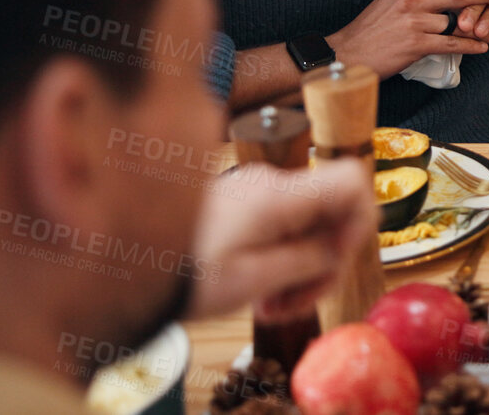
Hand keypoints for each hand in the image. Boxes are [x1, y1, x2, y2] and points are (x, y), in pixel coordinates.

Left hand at [186, 159, 375, 321]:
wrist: (127, 269)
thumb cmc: (186, 276)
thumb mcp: (255, 279)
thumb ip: (309, 258)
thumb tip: (343, 246)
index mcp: (279, 195)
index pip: (351, 180)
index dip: (361, 220)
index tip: (338, 258)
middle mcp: (273, 184)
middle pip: (331, 214)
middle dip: (324, 263)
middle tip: (297, 304)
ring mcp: (258, 193)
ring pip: (308, 227)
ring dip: (301, 269)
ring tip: (273, 307)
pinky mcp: (245, 206)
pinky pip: (283, 229)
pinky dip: (282, 261)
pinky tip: (262, 293)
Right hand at [326, 0, 488, 75]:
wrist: (347, 55)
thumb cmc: (367, 31)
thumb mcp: (387, 2)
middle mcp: (412, 0)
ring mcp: (415, 22)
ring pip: (455, 21)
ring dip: (475, 29)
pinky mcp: (417, 45)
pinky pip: (452, 44)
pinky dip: (470, 46)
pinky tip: (482, 47)